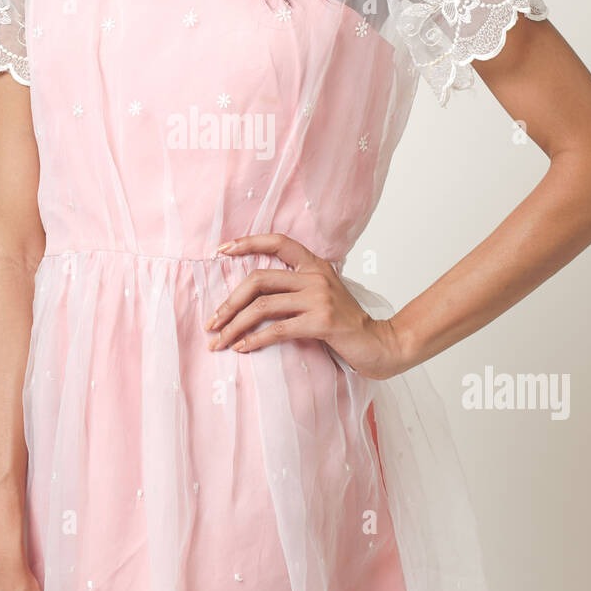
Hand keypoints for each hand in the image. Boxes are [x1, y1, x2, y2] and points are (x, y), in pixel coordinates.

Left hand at [205, 232, 407, 380]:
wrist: (379, 344)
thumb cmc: (345, 323)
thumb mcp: (322, 296)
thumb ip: (296, 288)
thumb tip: (252, 295)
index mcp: (315, 265)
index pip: (278, 242)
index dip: (248, 243)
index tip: (221, 250)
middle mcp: (316, 276)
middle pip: (259, 279)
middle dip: (229, 302)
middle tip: (212, 322)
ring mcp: (320, 298)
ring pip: (262, 306)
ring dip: (234, 325)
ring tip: (219, 341)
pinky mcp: (322, 322)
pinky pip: (277, 329)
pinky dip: (254, 339)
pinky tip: (242, 348)